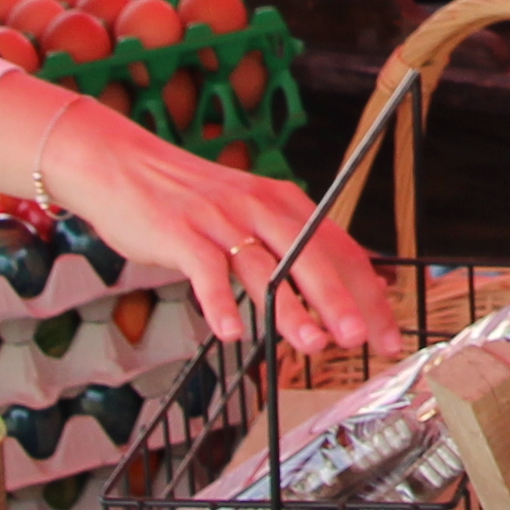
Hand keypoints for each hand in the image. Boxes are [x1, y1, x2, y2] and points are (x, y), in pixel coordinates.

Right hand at [26, 93, 400, 357]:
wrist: (121, 165)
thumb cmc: (188, 199)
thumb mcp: (249, 212)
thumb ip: (289, 246)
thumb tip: (337, 290)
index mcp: (285, 204)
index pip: (341, 250)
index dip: (368, 294)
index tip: (387, 333)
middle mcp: (259, 208)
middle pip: (311, 258)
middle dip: (340, 302)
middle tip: (360, 340)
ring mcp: (220, 220)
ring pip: (264, 268)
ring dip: (290, 310)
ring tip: (311, 344)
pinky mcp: (180, 234)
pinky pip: (205, 271)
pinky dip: (218, 302)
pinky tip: (229, 332)